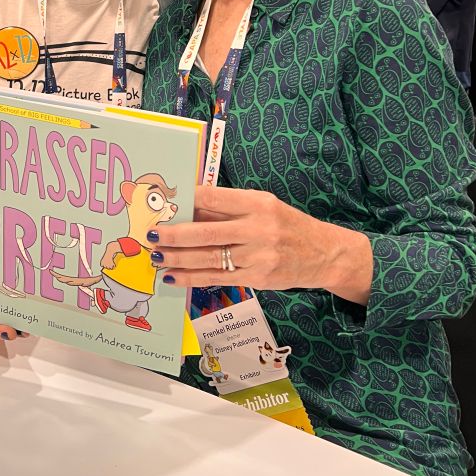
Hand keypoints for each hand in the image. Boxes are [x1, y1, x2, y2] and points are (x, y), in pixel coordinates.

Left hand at [151, 186, 371, 303]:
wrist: (324, 253)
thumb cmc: (286, 225)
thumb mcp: (263, 206)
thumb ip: (228, 208)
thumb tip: (186, 208)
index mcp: (258, 203)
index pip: (215, 197)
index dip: (188, 200)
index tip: (165, 202)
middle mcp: (259, 228)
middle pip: (207, 231)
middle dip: (175, 234)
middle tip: (151, 234)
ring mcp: (258, 256)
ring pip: (209, 258)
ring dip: (178, 258)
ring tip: (156, 256)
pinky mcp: (257, 278)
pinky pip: (217, 278)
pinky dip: (192, 278)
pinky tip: (173, 276)